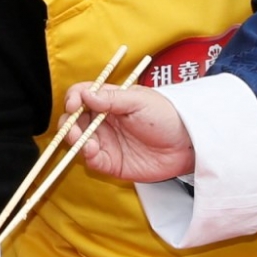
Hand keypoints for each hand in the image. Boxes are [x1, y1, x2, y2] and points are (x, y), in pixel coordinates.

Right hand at [61, 81, 194, 182]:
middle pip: (74, 119)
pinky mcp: (111, 162)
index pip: (81, 95)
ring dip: (74, 140)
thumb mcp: (139, 101)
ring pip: (77, 140)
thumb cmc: (167, 116)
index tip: (74, 104)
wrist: (187, 145)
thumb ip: (111, 99)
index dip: (73, 98)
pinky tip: (92, 151)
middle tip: (74, 127)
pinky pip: (91, 160)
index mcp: (109, 101)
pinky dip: (86, 156)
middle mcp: (103, 121)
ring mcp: (106, 142)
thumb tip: (85, 94)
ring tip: (84, 141)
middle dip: (68, 122)